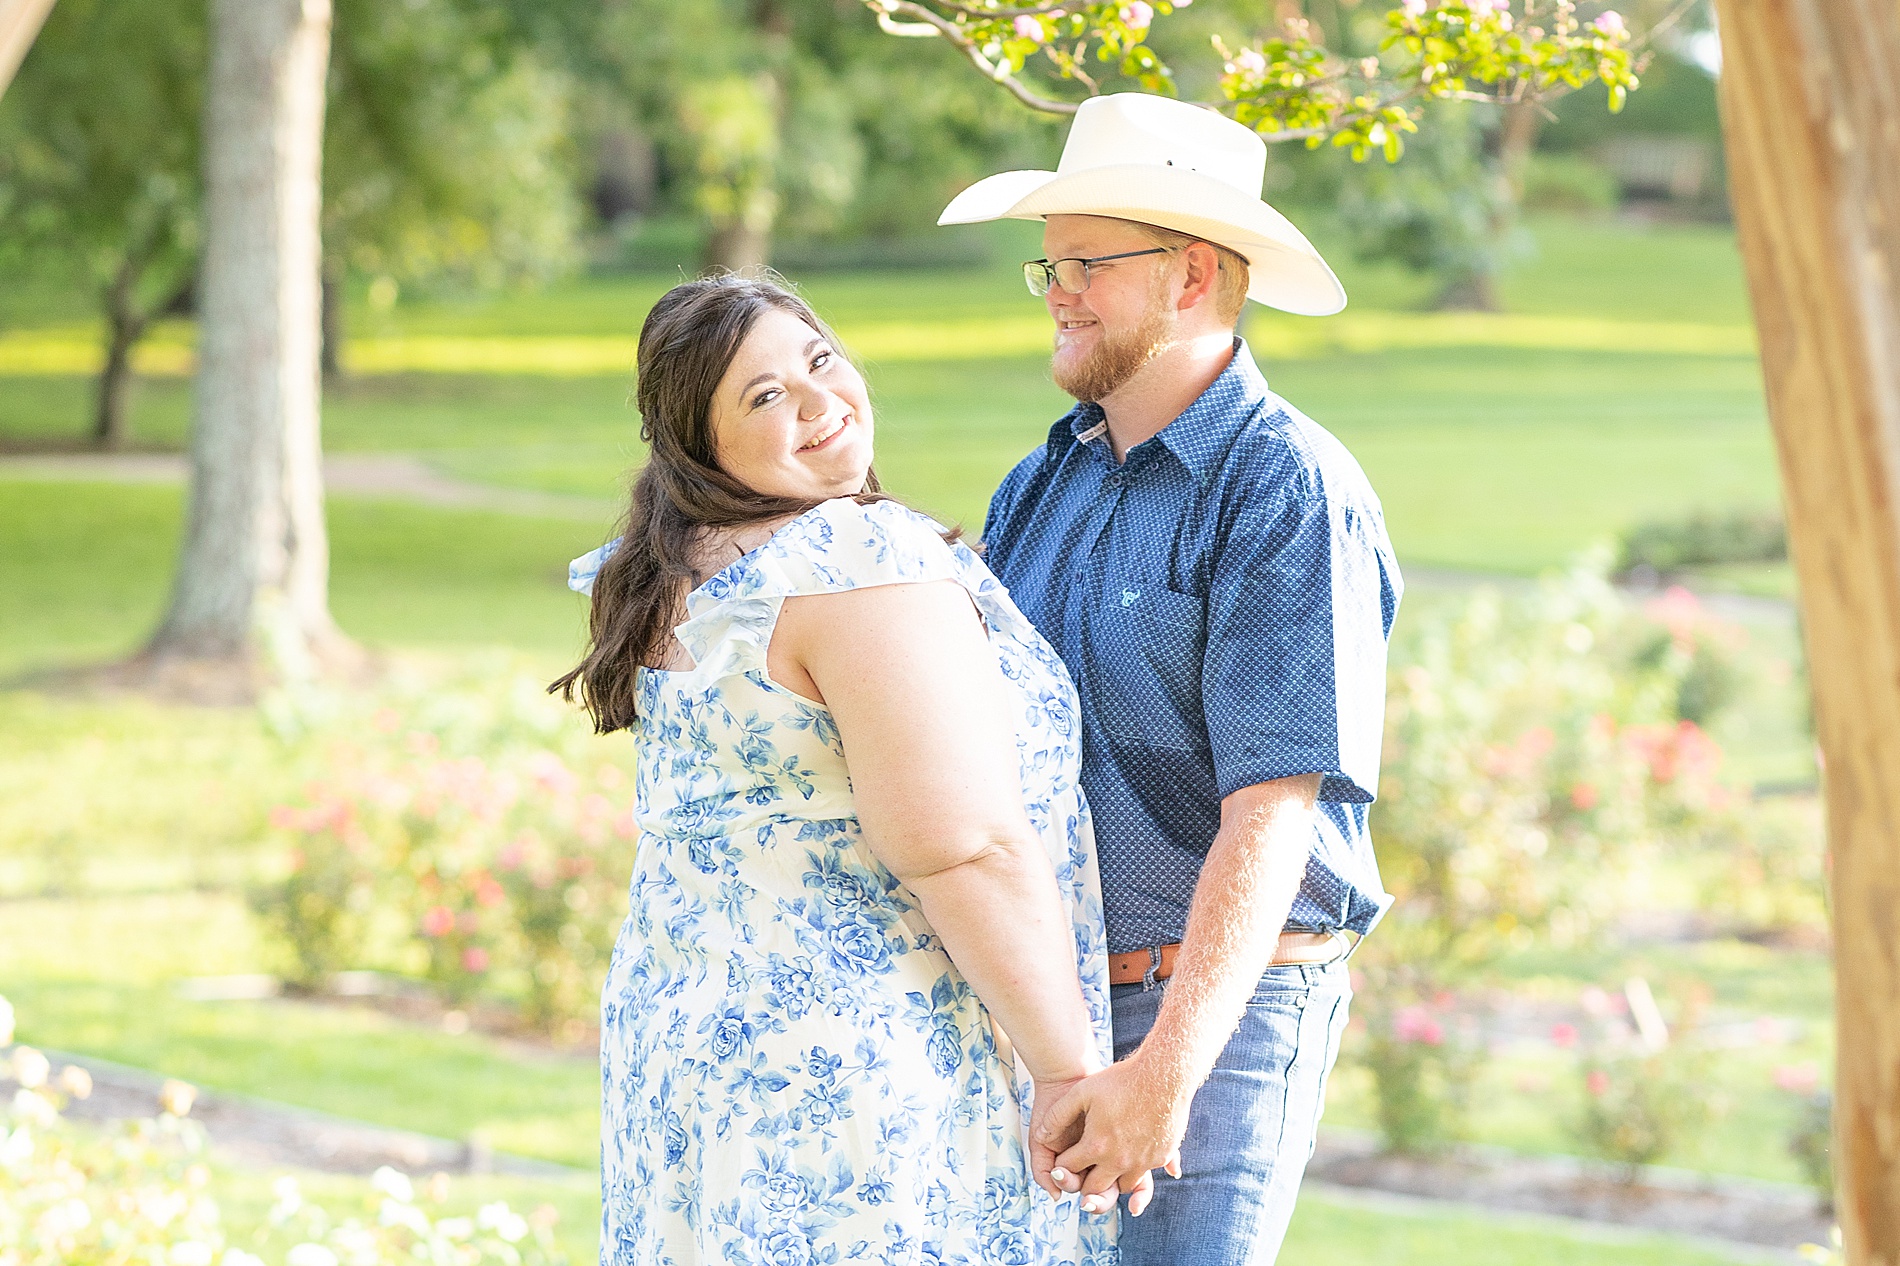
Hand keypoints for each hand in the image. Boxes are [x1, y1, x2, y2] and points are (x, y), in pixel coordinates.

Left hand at [1035, 1056, 1187, 1216]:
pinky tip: (1129, 1156)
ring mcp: (1142, 1161)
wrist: (1163, 1074)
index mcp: (1097, 1146)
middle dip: (1084, 1182)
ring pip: (1120, 1187)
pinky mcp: (1161, 1157)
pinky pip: (1143, 1176)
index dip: (1062, 1163)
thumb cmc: (1121, 1080)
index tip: (1065, 1155)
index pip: (1069, 1169)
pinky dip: (1134, 1171)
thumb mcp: (1081, 1092)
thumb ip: (1057, 1116)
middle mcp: (1119, 1161)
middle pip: (1094, 1189)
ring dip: (1111, 1180)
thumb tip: (1041, 1134)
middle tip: (1083, 1168)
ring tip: (1105, 1163)